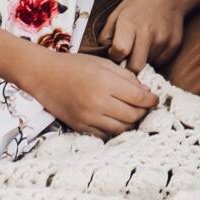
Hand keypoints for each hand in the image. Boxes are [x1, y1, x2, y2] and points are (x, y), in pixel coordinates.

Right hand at [25, 46, 156, 135]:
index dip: (151, 100)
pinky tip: (116, 121)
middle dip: (143, 112)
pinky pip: (105, 135)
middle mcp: (97, 102)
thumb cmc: (75, 65)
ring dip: (131, 123)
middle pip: (133, 116)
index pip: (139, 98)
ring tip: (132, 114)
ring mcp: (88, 117)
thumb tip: (146, 91)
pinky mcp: (80, 127)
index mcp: (105, 83)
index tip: (155, 99)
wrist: (44, 76)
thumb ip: (126, 77)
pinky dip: (114, 130)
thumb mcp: (103, 63)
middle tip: (145, 107)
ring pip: (121, 129)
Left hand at [95, 0, 188, 71]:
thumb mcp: (118, 12)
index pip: (120, 51)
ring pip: (148, 65)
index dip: (115, 55)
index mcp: (130, 22)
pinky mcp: (174, 45)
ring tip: (143, 43)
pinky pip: (160, 61)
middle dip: (129, 67)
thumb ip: (107, 33)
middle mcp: (147, 32)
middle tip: (128, 57)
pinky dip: (154, 56)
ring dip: (142, 59)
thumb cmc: (141, 3)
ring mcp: (163, 39)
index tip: (116, 51)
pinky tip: (154, 42)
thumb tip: (103, 53)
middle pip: (135, 67)